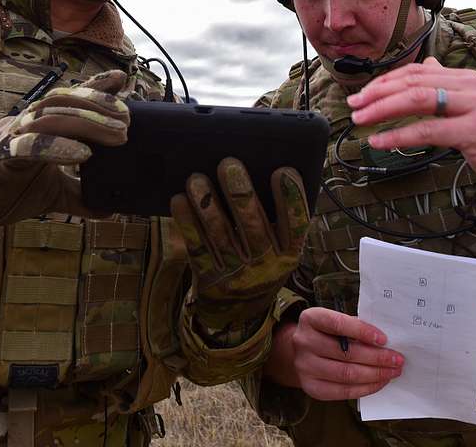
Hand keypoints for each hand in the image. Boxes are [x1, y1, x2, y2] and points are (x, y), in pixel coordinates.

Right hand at [0, 70, 128, 247]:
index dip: (94, 87)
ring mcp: (11, 138)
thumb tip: (110, 208)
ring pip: (50, 118)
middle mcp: (26, 124)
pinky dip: (58, 148)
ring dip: (87, 124)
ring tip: (117, 136)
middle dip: (99, 107)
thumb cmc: (5, 189)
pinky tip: (83, 155)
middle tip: (128, 120)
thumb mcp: (52, 194)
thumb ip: (79, 196)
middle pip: (64, 103)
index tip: (123, 80)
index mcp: (38, 127)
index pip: (69, 100)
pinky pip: (29, 148)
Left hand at [170, 158, 309, 339]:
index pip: (296, 225)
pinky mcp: (209, 277)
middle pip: (253, 226)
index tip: (282, 170)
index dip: (291, 199)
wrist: (239, 312)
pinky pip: (197, 247)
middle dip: (240, 193)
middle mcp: (265, 265)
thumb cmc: (261, 263)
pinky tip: (179, 201)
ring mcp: (236, 274)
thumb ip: (278, 221)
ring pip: (220, 235)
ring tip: (197, 178)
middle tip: (229, 164)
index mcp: (289, 254)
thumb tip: (264, 170)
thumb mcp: (280, 251)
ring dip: (207, 204)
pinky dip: (187, 224)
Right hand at [269, 307, 402, 400]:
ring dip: (375, 374)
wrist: (300, 353)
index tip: (384, 339)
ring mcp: (305, 366)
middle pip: (345, 353)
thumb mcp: (335, 322)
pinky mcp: (311, 387)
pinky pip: (343, 391)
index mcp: (310, 319)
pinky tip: (379, 382)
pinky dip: (366, 387)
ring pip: (346, 374)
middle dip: (377, 358)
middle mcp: (303, 342)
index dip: (362, 331)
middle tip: (397, 360)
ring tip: (392, 372)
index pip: (337, 324)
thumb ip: (355, 327)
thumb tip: (384, 342)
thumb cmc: (326, 334)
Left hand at [346, 57, 475, 205]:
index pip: (418, 71)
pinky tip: (380, 142)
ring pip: (418, 100)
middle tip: (354, 107)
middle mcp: (473, 87)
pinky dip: (399, 136)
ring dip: (383, 110)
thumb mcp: (473, 108)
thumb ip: (448, 87)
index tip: (362, 95)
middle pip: (414, 82)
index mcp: (468, 79)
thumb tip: (428, 63)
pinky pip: (428, 130)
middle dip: (378, 94)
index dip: (385, 82)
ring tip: (360, 121)